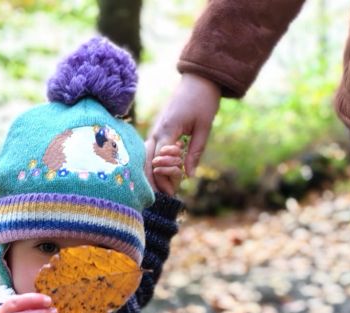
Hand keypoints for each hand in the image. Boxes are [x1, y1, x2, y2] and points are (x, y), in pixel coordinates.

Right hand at [144, 73, 221, 191]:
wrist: (198, 79)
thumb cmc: (203, 100)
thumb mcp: (204, 128)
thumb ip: (195, 152)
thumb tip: (188, 176)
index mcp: (167, 130)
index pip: (159, 161)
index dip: (164, 178)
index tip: (173, 192)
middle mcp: (157, 131)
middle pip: (146, 162)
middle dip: (153, 180)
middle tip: (163, 196)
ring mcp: (155, 130)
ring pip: (145, 157)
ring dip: (151, 173)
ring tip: (160, 189)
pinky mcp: (158, 130)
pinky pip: (151, 151)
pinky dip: (153, 164)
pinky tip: (160, 174)